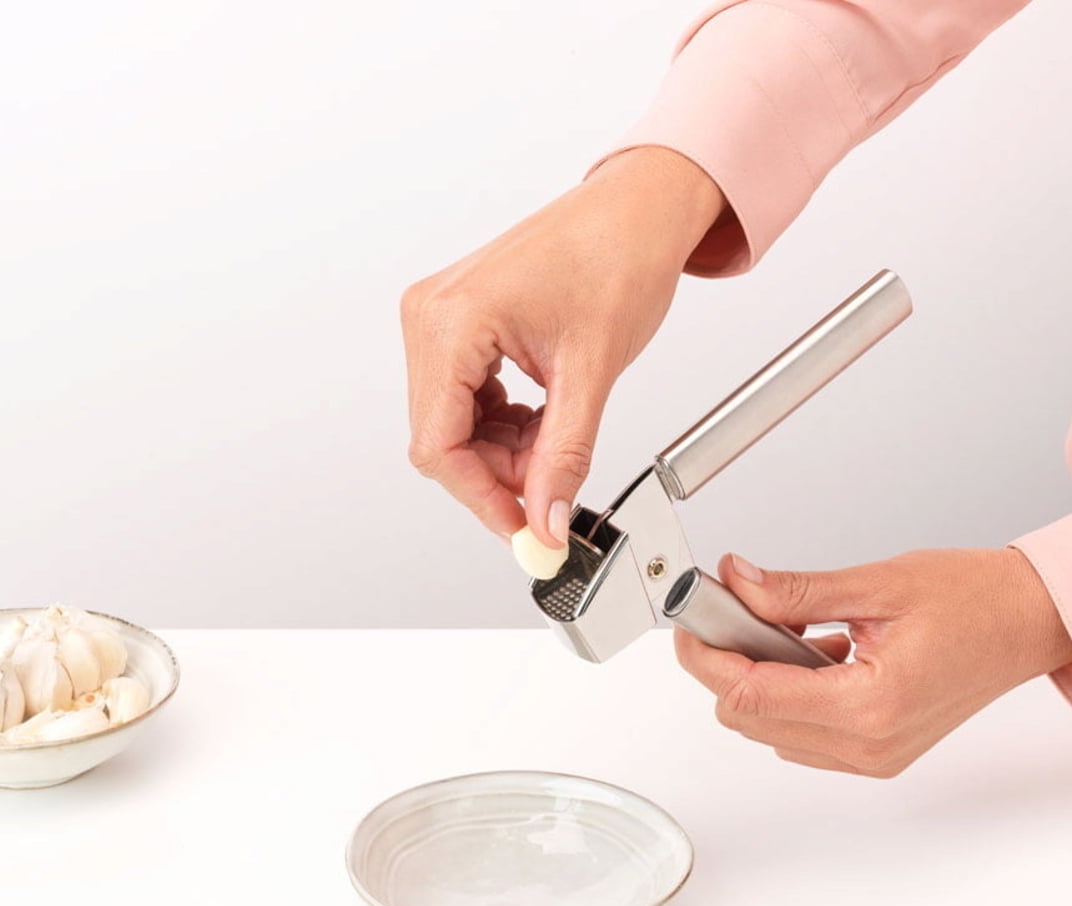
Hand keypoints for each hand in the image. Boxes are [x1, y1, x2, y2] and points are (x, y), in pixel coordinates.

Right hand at [401, 147, 724, 545]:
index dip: (480, 497)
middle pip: (440, 437)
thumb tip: (545, 518)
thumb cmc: (619, 256)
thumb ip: (563, 456)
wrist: (639, 209)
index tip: (522, 530)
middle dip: (497, 473)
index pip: (438, 443)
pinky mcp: (457, 320)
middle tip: (551, 488)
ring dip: (502, 450)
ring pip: (452, 422)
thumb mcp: (592, 372)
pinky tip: (541, 419)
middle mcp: (432, 314)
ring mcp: (440, 315)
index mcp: (453, 320)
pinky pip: (464, 396)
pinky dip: (502, 423)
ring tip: (556, 441)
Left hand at [675, 549, 1071, 776]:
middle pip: (751, 718)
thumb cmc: (977, 601)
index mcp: (871, 705)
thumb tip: (737, 584)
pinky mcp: (877, 752)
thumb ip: (796, 590)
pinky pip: (803, 733)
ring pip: (772, 729)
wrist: (1031, 622)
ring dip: (763, 678)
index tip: (694, 619)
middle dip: (732, 662)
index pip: (750, 695)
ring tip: (795, 627)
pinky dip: (793, 692)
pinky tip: (818, 651)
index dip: (708, 655)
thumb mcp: (877, 582)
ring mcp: (874, 756)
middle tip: (737, 608)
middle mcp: (870, 744)